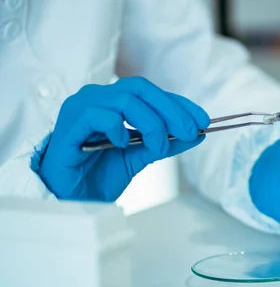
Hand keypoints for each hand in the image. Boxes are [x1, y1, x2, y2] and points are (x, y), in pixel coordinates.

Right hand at [37, 77, 208, 201]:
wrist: (70, 198)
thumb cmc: (99, 174)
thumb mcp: (141, 156)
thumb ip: (165, 142)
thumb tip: (197, 134)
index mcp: (114, 101)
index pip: (152, 93)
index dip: (180, 104)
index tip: (203, 120)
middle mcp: (98, 97)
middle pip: (141, 88)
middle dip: (171, 110)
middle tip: (189, 132)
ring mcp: (82, 106)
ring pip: (125, 99)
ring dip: (151, 123)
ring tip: (158, 147)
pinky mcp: (69, 122)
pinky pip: (99, 114)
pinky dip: (118, 128)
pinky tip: (122, 144)